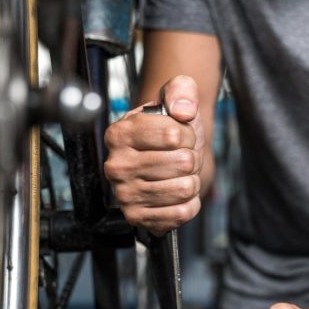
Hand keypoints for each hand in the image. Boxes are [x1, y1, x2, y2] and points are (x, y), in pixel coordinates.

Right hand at [104, 75, 204, 234]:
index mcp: (120, 133)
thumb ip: (181, 90)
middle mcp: (116, 165)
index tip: (180, 134)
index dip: (187, 134)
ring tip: (177, 174)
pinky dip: (189, 204)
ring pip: (185, 189)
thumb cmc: (170, 131)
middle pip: (182, 163)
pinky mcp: (138, 218)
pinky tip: (176, 194)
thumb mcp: (175, 99)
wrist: (168, 159)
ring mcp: (125, 194)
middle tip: (179, 157)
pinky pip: (181, 213)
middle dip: (191, 159)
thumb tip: (183, 110)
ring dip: (190, 181)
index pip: (173, 134)